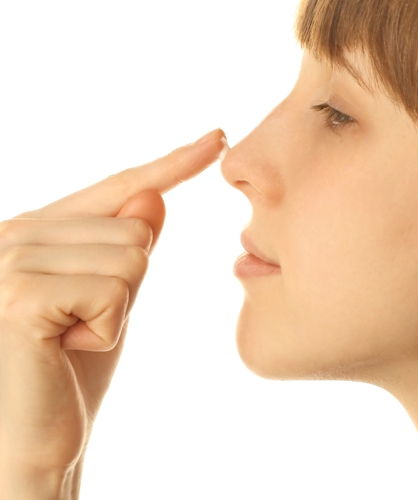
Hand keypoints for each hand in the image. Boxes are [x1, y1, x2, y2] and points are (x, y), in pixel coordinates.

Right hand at [0, 129, 227, 475]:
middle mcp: (18, 232)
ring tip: (73, 337)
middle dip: (127, 286)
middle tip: (84, 324)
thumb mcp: (113, 297)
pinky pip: (113, 292)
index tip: (217, 139)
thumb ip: (128, 245)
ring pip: (131, 258)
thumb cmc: (73, 366)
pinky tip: (65, 349)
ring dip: (116, 311)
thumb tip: (154, 196)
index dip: (173, 163)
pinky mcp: (20, 295)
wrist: (38, 436)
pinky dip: (106, 330)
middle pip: (136, 228)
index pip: (122, 185)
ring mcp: (13, 259)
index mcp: (42, 228)